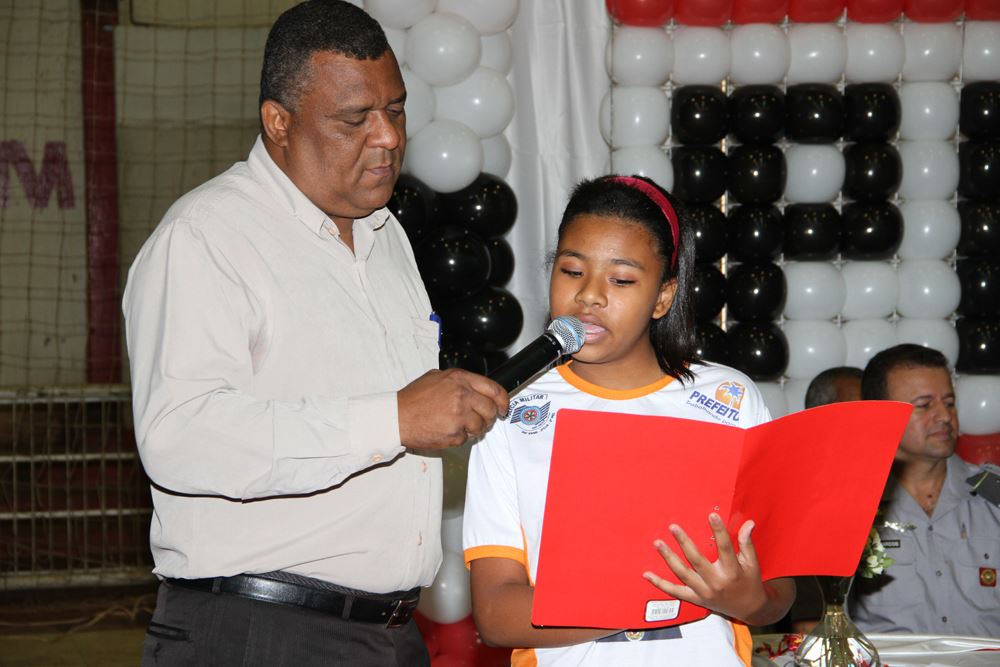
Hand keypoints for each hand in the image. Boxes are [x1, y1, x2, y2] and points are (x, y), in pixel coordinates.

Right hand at [397, 369, 507, 449]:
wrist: (397, 417)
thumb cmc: (413, 399)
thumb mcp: (436, 377)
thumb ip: (459, 380)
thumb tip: (477, 388)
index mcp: (459, 379)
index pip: (494, 389)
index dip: (503, 400)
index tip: (503, 407)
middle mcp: (462, 396)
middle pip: (490, 410)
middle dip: (488, 417)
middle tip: (480, 419)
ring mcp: (459, 416)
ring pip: (481, 426)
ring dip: (475, 428)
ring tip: (460, 425)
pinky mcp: (454, 434)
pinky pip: (467, 438)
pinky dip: (461, 436)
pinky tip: (448, 430)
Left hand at [643, 514, 767, 622]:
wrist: (749, 609)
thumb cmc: (750, 582)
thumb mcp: (752, 563)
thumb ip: (747, 543)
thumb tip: (749, 523)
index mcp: (732, 572)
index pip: (725, 548)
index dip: (719, 531)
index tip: (712, 515)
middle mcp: (716, 583)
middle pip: (697, 560)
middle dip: (684, 542)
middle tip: (673, 527)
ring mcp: (704, 592)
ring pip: (682, 574)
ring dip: (668, 558)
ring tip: (658, 543)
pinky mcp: (696, 599)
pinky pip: (675, 592)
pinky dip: (660, 584)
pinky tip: (647, 574)